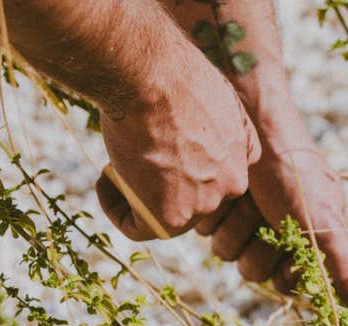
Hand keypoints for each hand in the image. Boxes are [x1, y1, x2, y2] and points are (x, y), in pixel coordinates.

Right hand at [95, 37, 260, 239]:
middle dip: (161, 183)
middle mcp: (229, 189)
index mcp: (242, 163)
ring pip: (165, 215)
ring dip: (137, 195)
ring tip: (116, 166)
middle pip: (190, 198)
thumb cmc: (176, 76)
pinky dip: (116, 208)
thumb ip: (230, 129)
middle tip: (136, 155)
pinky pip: (138, 228)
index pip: (213, 180)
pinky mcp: (170, 217)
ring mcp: (202, 205)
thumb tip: (217, 148)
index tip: (159, 149)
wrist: (150, 76)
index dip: (182, 169)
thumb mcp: (222, 98)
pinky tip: (105, 180)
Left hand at [198, 114, 347, 313]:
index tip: (292, 244)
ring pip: (228, 252)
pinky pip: (207, 230)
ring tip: (247, 197)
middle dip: (258, 245)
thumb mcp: (324, 223)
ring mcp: (246, 217)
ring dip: (235, 226)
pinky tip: (227, 188)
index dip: (287, 270)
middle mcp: (278, 229)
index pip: (290, 283)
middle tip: (267, 212)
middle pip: (254, 270)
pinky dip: (215, 212)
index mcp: (309, 236)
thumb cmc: (294, 169)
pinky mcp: (219, 205)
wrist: (251, 119)